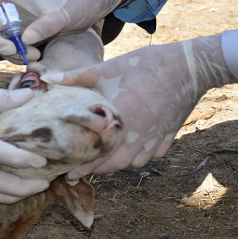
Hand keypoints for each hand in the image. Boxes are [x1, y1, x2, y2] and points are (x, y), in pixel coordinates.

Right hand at [0, 0, 125, 60]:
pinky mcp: (26, 34)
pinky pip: (12, 47)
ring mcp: (18, 21)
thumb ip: (46, 24)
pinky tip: (35, 57)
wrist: (92, 3)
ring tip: (32, 56)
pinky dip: (18, 55)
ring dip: (8, 51)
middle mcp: (12, 8)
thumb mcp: (65, 12)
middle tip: (13, 50)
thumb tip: (25, 40)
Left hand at [42, 35, 236, 180]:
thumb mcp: (108, 68)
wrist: (189, 66)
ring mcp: (156, 138)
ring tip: (105, 162)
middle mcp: (138, 136)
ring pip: (135, 162)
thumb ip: (77, 77)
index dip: (84, 166)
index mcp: (120, 122)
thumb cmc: (145, 65)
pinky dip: (142, 156)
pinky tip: (134, 150)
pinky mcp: (170, 134)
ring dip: (120, 164)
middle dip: (99, 169)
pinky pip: (154, 155)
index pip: (98, 154)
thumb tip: (48, 78)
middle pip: (116, 164)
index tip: (70, 173)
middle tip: (84, 172)